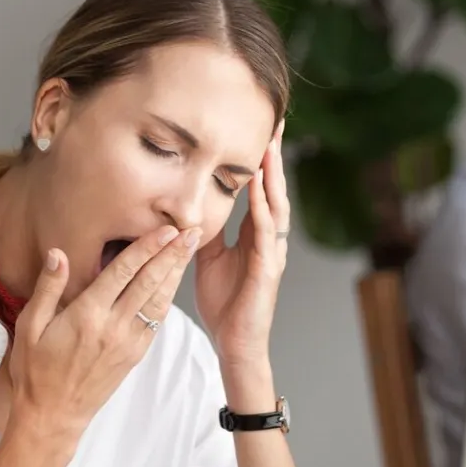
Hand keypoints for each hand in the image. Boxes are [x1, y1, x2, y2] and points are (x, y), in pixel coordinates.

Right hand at [5, 225, 199, 437]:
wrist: (53, 415)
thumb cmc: (36, 370)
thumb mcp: (29, 326)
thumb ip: (48, 288)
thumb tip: (59, 254)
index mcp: (87, 315)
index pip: (124, 272)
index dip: (147, 248)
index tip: (165, 229)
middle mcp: (113, 327)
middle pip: (150, 282)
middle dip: (172, 254)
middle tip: (192, 231)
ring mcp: (128, 342)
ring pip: (159, 301)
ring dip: (176, 273)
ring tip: (191, 249)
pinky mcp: (135, 355)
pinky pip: (156, 321)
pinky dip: (168, 298)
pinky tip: (174, 282)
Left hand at [195, 121, 288, 364]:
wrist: (234, 343)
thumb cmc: (224, 303)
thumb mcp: (207, 257)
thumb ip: (204, 230)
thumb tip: (189, 205)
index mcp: (254, 234)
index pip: (260, 189)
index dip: (261, 160)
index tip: (261, 129)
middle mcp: (268, 239)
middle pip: (274, 189)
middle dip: (274, 156)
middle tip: (276, 123)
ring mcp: (271, 253)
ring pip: (276, 206)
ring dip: (273, 177)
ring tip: (271, 147)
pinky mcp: (267, 270)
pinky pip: (266, 234)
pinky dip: (264, 211)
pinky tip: (260, 192)